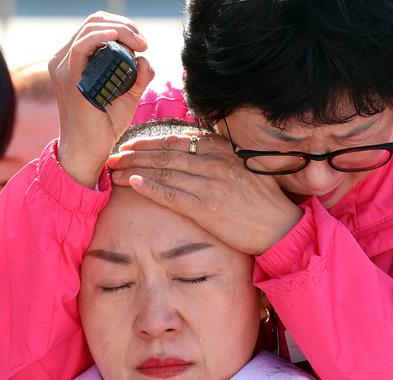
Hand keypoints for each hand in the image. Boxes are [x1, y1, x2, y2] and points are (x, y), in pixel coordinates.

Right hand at [48, 11, 154, 187]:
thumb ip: (138, 76)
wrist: (88, 151)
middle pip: (94, 23)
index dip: (123, 27)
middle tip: (144, 43)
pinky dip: (100, 37)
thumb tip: (146, 59)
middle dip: (125, 26)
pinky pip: (81, 47)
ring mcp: (64, 67)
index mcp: (76, 60)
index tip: (143, 43)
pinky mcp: (69, 79)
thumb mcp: (127, 95)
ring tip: (140, 44)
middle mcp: (65, 59)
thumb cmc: (104, 126)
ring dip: (120, 31)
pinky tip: (117, 38)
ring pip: (90, 29)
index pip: (96, 27)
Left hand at [107, 134, 302, 254]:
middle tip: (113, 156)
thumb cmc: (262, 199)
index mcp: (222, 150)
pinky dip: (151, 187)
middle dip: (135, 154)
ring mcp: (209, 184)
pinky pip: (172, 194)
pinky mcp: (206, 207)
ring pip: (163, 171)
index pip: (177, 140)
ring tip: (115, 172)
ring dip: (135, 170)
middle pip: (165, 153)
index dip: (149, 141)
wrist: (279, 226)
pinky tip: (134, 184)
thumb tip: (195, 148)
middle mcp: (214, 162)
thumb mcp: (243, 167)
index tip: (131, 145)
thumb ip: (219, 156)